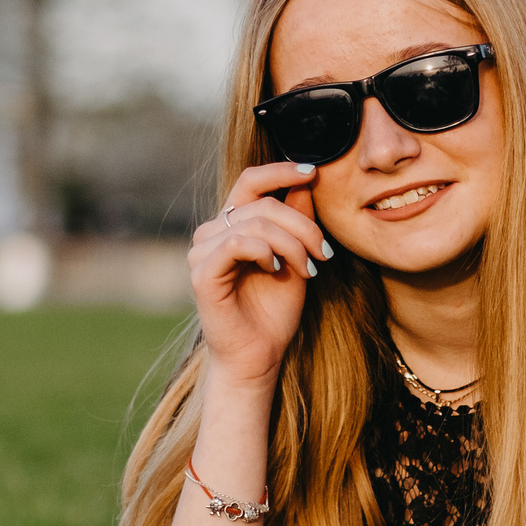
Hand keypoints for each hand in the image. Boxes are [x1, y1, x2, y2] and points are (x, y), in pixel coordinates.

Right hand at [190, 162, 333, 383]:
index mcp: (233, 224)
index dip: (281, 170)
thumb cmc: (275, 310)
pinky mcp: (201, 273)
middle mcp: (212, 232)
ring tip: (307, 269)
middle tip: (323, 253)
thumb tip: (307, 180)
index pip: (251, 180)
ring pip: (255, 222)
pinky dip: (264, 252)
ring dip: (291, 244)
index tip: (314, 172)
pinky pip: (236, 242)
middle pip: (263, 203)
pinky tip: (276, 270)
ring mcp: (202, 251)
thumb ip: (297, 220)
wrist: (259, 355)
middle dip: (302, 225)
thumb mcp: (296, 257)